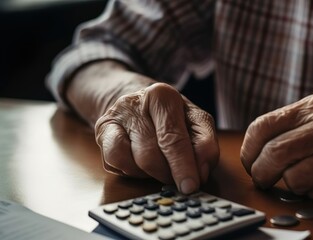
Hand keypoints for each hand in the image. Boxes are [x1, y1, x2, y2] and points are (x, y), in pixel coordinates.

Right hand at [94, 83, 218, 193]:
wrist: (139, 103)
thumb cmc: (172, 117)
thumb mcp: (195, 122)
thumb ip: (205, 144)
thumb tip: (201, 171)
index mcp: (163, 96)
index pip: (174, 137)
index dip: (184, 166)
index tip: (191, 186)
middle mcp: (136, 102)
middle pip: (153, 153)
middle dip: (169, 173)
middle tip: (180, 183)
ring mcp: (116, 116)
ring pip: (135, 160)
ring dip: (153, 173)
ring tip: (162, 168)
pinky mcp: (102, 130)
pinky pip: (116, 161)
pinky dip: (132, 170)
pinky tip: (142, 166)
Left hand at [241, 90, 312, 198]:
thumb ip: (293, 124)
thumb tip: (256, 147)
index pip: (263, 125)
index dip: (248, 149)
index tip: (250, 160)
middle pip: (272, 153)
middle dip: (260, 172)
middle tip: (262, 178)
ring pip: (290, 176)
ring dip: (286, 184)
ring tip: (295, 180)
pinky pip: (312, 190)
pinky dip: (308, 192)